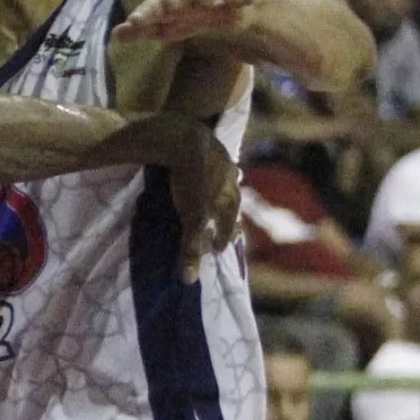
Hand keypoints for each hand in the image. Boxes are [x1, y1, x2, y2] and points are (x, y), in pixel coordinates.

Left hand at [114, 0, 270, 48]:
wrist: (232, 5)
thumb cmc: (193, 15)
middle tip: (164, 8)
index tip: (132, 23)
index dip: (144, 13)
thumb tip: (115, 35)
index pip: (154, 6)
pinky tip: (247, 0)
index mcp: (173, 2)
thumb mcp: (167, 26)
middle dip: (170, 1)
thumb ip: (144, 29)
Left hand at [165, 119, 239, 278]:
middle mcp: (231, 181)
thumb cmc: (189, 181)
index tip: (220, 248)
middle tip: (229, 224)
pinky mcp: (210, 145)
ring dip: (228, 190)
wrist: (186, 139)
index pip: (229, 223)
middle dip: (230, 215)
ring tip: (227, 194)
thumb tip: (189, 281)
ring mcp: (222, 161)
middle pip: (233, 202)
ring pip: (230, 180)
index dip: (224, 236)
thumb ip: (190, 249)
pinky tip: (219, 166)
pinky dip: (218, 168)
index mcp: (228, 199)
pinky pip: (217, 160)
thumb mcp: (190, 218)